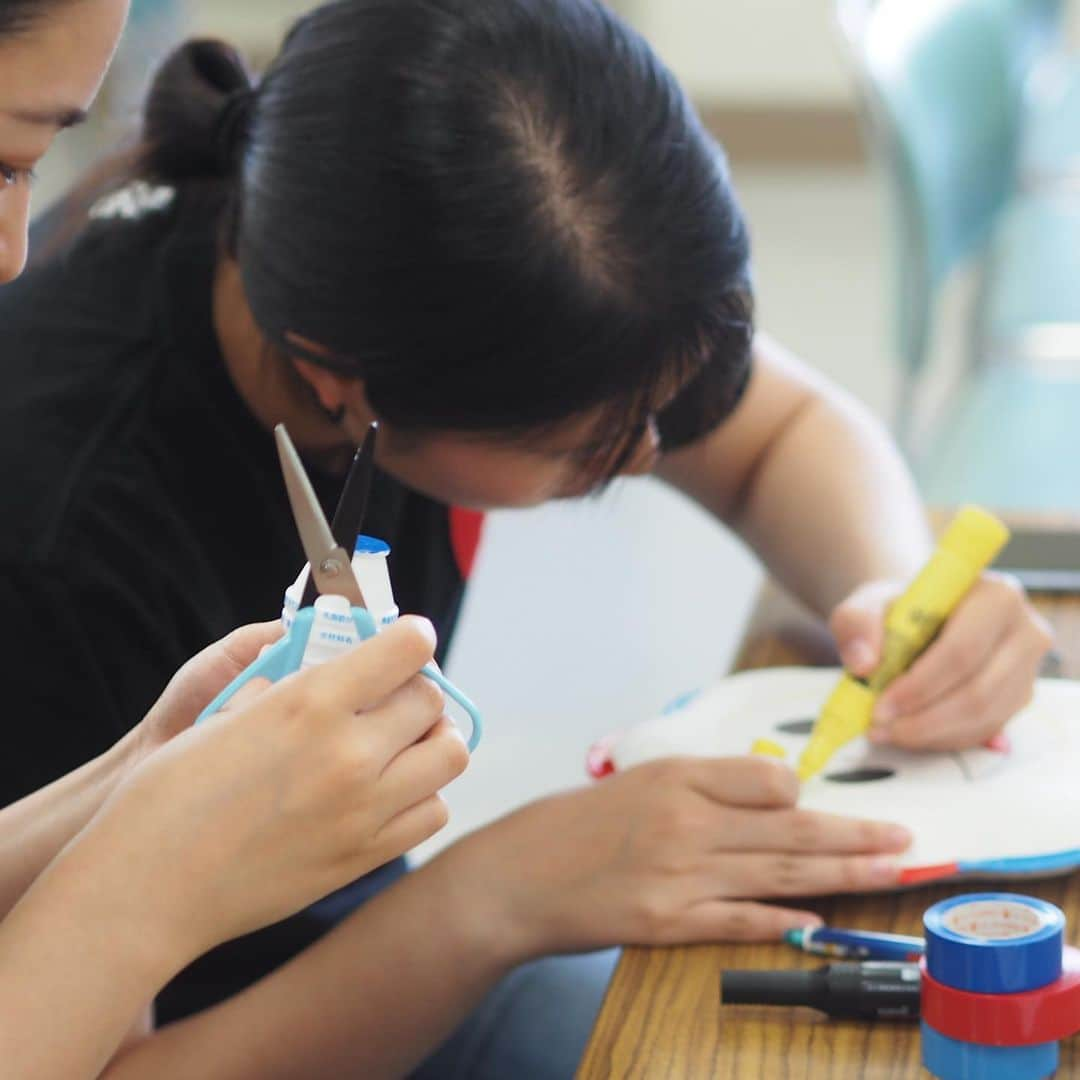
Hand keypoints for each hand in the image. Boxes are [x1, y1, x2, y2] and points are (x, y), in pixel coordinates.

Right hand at [68, 617, 468, 970]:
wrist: (147, 890)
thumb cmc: (170, 795)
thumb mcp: (228, 714)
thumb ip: (289, 687)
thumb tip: (329, 670)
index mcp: (311, 704)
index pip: (408, 650)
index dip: (414, 638)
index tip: (409, 641)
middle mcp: (350, 754)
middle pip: (432, 700)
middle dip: (418, 688)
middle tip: (394, 694)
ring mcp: (365, 810)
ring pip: (450, 755)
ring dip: (432, 739)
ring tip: (402, 742)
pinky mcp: (366, 856)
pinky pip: (433, 811)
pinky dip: (423, 792)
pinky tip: (391, 789)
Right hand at [436, 756, 910, 957]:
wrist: (519, 873)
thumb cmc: (579, 824)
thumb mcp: (640, 782)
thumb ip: (706, 785)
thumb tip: (776, 793)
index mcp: (678, 777)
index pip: (767, 780)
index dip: (806, 795)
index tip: (837, 804)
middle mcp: (684, 822)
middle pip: (789, 830)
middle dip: (855, 836)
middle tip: (905, 839)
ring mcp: (677, 875)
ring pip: (778, 875)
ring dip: (840, 876)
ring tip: (887, 873)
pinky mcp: (665, 922)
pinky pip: (736, 920)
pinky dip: (780, 922)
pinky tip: (816, 921)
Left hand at [831, 573, 1053, 749]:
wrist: (923, 614)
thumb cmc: (900, 608)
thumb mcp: (867, 603)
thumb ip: (858, 624)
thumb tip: (863, 664)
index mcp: (995, 596)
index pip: (962, 651)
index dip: (920, 685)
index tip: (882, 706)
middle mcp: (1025, 631)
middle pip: (978, 692)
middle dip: (924, 719)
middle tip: (881, 727)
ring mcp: (1028, 668)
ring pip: (984, 718)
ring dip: (932, 734)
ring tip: (888, 732)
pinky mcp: (1020, 697)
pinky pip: (986, 730)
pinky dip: (944, 738)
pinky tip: (912, 733)